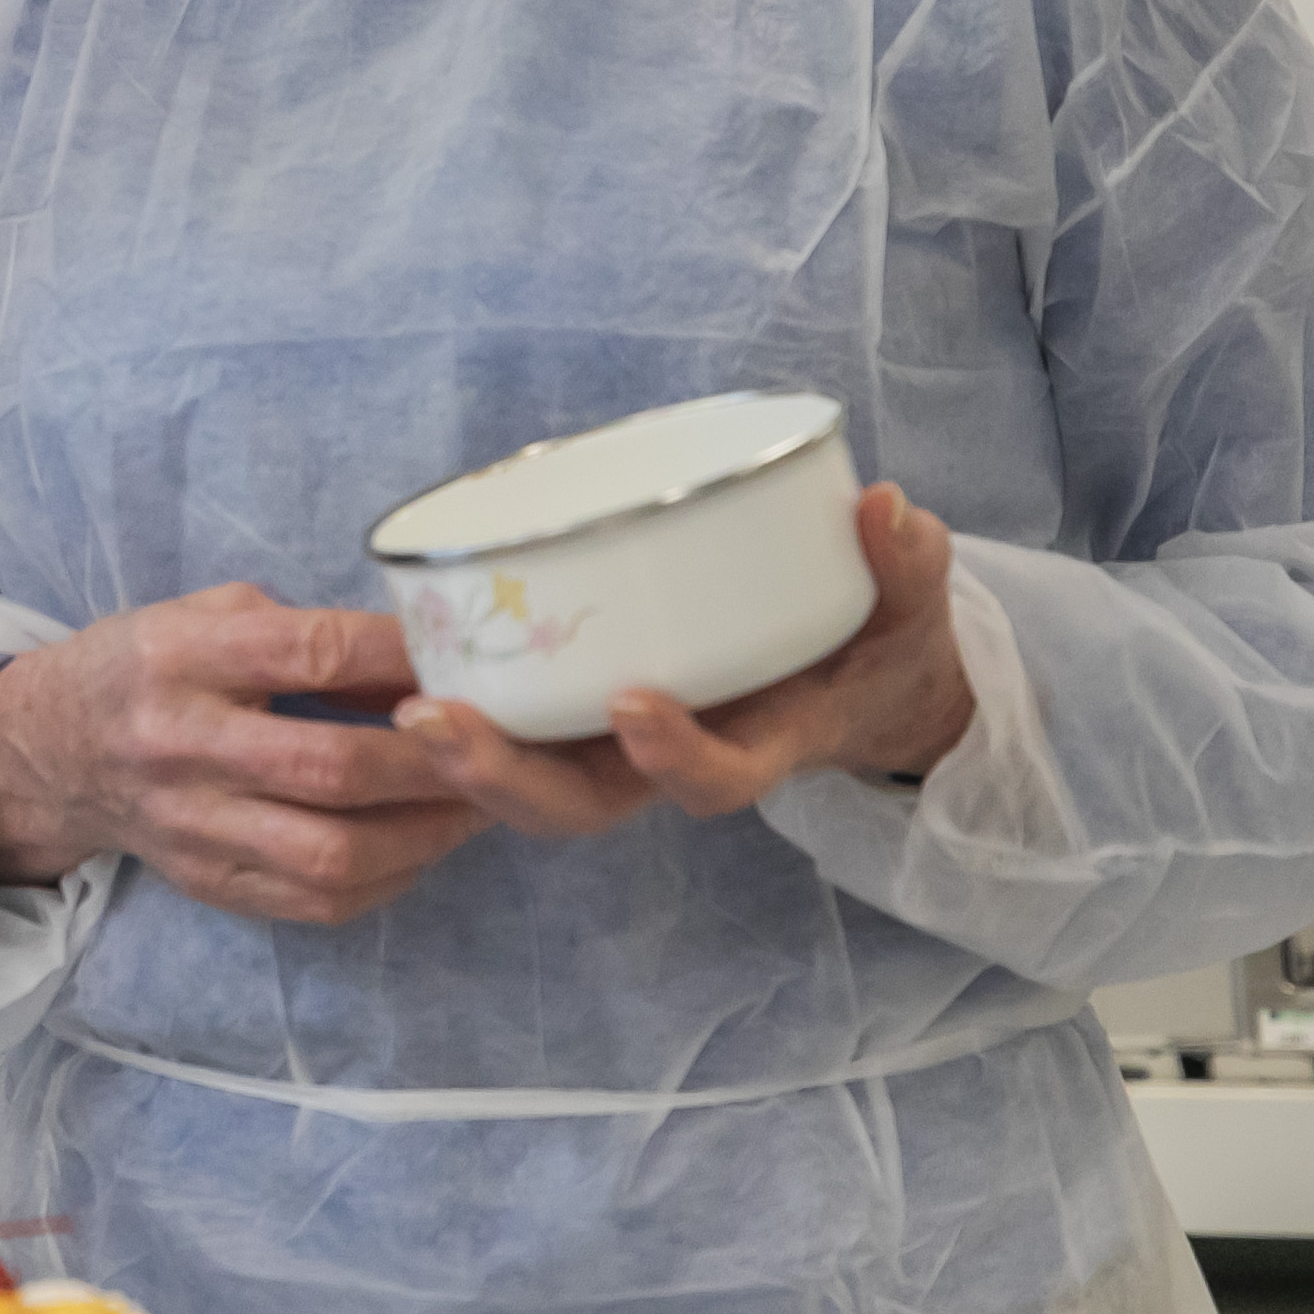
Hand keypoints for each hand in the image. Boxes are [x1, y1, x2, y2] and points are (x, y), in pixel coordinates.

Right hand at [0, 582, 646, 925]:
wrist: (49, 753)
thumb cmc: (148, 667)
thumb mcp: (207, 615)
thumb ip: (303, 632)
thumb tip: (427, 655)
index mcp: (180, 657)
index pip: (308, 655)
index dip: (403, 658)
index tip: (477, 654)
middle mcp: (180, 747)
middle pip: (331, 768)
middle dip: (437, 761)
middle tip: (508, 745)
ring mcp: (192, 829)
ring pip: (332, 854)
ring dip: (426, 833)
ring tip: (479, 803)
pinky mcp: (207, 886)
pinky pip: (317, 902)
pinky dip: (389, 876)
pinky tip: (423, 842)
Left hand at [390, 484, 974, 822]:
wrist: (856, 680)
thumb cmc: (876, 646)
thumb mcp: (911, 611)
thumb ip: (907, 567)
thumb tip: (885, 509)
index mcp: (760, 743)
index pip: (714, 781)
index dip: (674, 758)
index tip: (633, 705)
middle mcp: (675, 755)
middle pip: (582, 804)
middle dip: (507, 779)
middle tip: (437, 726)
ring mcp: (619, 739)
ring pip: (530, 778)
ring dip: (461, 758)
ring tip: (405, 707)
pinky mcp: (583, 702)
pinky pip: (515, 719)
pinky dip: (463, 701)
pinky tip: (402, 665)